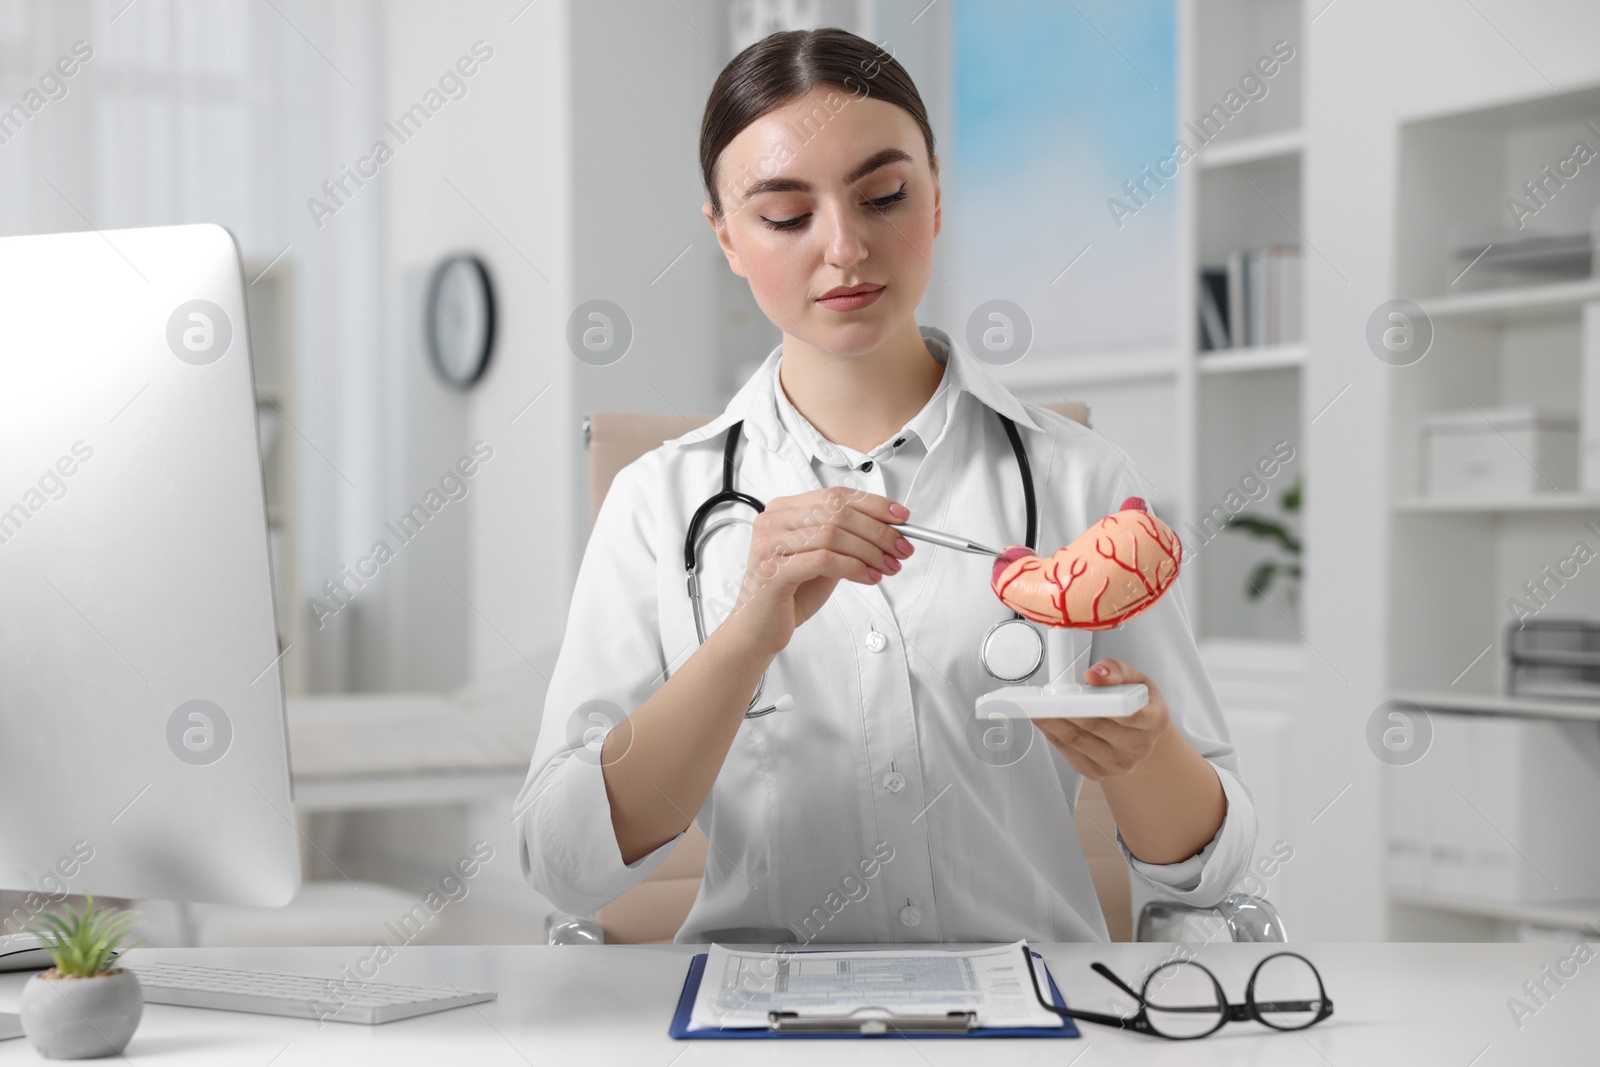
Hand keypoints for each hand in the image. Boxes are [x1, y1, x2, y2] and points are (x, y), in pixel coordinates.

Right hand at [723, 486, 914, 657]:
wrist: (758, 630)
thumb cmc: (790, 594)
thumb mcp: (823, 559)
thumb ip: (846, 540)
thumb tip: (888, 530)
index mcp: (783, 510)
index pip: (835, 495)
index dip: (873, 504)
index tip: (901, 518)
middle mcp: (773, 521)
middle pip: (837, 512)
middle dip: (878, 530)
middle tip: (902, 548)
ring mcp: (769, 544)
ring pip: (833, 534)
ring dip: (870, 551)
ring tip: (888, 567)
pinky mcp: (773, 571)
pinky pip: (824, 560)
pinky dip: (854, 567)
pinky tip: (869, 577)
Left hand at [1034, 658, 1174, 780]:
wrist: (1142, 737)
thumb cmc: (1139, 704)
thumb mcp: (1137, 679)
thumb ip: (1117, 670)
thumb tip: (1094, 674)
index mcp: (1154, 720)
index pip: (1126, 712)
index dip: (1096, 702)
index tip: (1073, 693)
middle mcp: (1138, 747)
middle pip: (1094, 726)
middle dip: (1064, 708)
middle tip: (1043, 695)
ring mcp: (1118, 764)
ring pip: (1076, 741)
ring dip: (1051, 721)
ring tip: (1036, 704)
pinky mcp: (1098, 773)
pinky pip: (1068, 752)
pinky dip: (1052, 734)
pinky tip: (1044, 720)